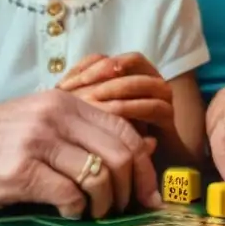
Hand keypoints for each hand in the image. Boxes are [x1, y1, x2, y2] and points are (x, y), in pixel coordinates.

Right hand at [0, 90, 162, 218]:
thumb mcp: (38, 123)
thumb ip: (82, 133)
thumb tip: (141, 149)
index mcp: (65, 102)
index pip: (125, 130)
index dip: (145, 165)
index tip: (148, 193)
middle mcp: (55, 116)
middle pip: (120, 155)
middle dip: (132, 189)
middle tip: (126, 209)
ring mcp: (38, 142)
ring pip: (100, 177)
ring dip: (105, 204)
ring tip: (93, 212)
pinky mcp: (19, 171)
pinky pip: (69, 195)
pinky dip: (77, 211)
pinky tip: (67, 212)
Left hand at [58, 52, 173, 133]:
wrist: (140, 167)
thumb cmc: (110, 140)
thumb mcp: (90, 117)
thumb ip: (79, 100)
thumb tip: (57, 89)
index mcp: (126, 74)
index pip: (106, 58)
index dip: (85, 66)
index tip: (64, 84)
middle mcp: (147, 79)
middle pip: (129, 62)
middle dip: (101, 73)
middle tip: (78, 89)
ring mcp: (160, 96)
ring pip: (143, 80)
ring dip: (118, 87)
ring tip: (94, 100)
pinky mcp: (168, 116)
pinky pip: (154, 106)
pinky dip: (133, 108)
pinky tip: (113, 117)